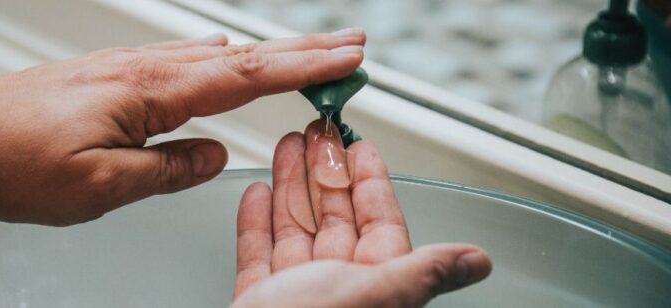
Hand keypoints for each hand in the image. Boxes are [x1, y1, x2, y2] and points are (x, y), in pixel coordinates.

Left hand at [0, 30, 366, 224]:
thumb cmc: (14, 160)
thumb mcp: (99, 187)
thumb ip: (166, 170)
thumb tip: (215, 156)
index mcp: (150, 94)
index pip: (246, 77)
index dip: (302, 70)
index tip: (346, 62)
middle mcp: (146, 71)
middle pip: (242, 56)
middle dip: (303, 51)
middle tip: (350, 45)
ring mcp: (131, 68)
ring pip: (217, 55)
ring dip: (268, 53)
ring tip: (306, 54)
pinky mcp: (115, 75)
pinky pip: (184, 61)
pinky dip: (223, 58)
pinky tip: (228, 58)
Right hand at [232, 121, 491, 306]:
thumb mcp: (376, 297)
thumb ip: (423, 271)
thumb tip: (478, 260)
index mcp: (374, 284)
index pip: (379, 220)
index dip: (371, 180)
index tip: (360, 144)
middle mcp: (339, 288)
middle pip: (335, 216)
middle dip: (325, 170)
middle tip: (317, 132)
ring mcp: (296, 294)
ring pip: (295, 228)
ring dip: (290, 185)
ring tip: (287, 146)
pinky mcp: (259, 301)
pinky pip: (257, 254)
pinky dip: (255, 222)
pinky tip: (257, 192)